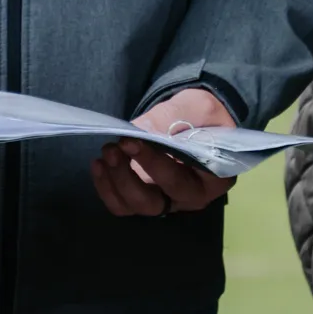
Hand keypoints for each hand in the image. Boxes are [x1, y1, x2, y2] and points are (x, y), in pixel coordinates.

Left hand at [90, 88, 237, 217]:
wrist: (200, 118)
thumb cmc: (204, 114)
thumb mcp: (197, 107)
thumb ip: (171, 119)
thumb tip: (138, 132)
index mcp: (213, 179)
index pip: (180, 179)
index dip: (153, 164)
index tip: (131, 140)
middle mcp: (192, 197)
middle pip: (155, 202)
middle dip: (128, 176)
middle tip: (112, 147)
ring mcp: (169, 200)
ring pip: (136, 206)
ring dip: (115, 182)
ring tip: (105, 153)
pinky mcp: (149, 197)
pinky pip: (123, 205)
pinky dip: (107, 188)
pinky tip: (98, 165)